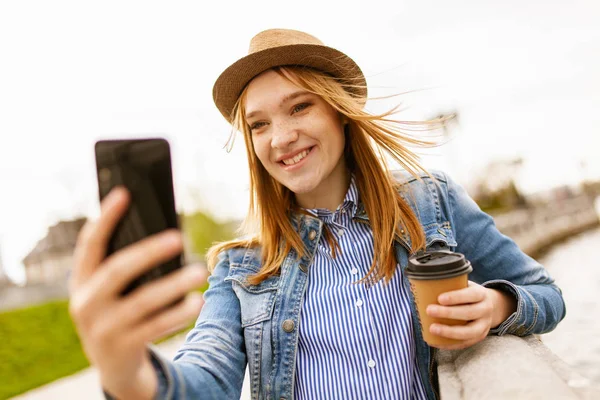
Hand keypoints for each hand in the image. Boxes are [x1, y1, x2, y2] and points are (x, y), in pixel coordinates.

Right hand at [68, 187, 207, 398]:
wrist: (115, 367)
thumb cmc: (120, 314)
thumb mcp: (112, 292)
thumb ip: (126, 266)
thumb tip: (163, 233)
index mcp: (82, 282)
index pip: (89, 245)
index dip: (105, 218)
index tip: (124, 193)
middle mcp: (86, 304)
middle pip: (117, 271)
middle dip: (148, 252)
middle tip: (178, 237)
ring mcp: (103, 328)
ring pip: (143, 301)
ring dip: (174, 284)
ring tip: (200, 272)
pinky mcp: (123, 348)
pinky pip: (156, 326)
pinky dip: (178, 313)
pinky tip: (197, 301)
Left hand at [425, 281, 514, 349]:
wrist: (489, 307)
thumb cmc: (467, 295)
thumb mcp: (464, 286)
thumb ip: (450, 285)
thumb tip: (421, 285)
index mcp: (481, 294)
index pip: (471, 295)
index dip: (456, 297)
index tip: (439, 298)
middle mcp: (486, 310)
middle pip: (469, 313)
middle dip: (448, 313)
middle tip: (429, 310)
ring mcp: (484, 325)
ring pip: (469, 332)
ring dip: (449, 332)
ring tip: (432, 329)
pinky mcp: (479, 337)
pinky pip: (465, 343)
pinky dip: (450, 344)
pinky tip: (435, 342)